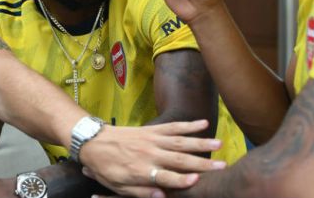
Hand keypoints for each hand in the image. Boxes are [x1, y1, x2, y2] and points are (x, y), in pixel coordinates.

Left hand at [79, 120, 225, 197]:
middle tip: (221, 165)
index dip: (182, 179)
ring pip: (181, 141)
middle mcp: (150, 154)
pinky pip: (173, 126)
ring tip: (219, 143)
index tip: (197, 181)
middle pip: (180, 159)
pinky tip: (204, 123)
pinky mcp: (153, 130)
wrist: (93, 141)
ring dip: (201, 142)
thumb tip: (161, 196)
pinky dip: (189, 125)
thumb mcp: (118, 186)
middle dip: (201, 162)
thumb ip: (140, 191)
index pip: (166, 177)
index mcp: (142, 171)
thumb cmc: (106, 168)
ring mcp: (152, 140)